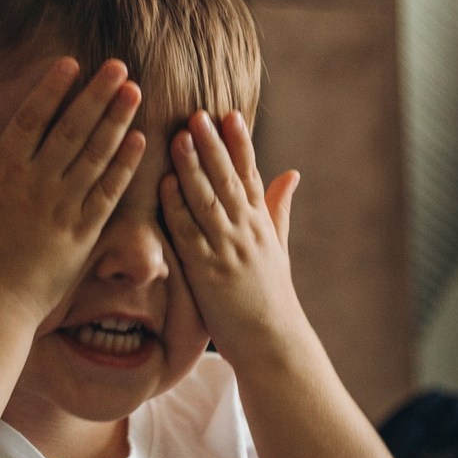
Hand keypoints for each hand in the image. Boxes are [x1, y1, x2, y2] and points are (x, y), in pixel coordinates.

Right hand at [0, 57, 145, 327]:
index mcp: (0, 177)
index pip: (29, 121)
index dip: (51, 90)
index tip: (70, 64)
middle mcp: (34, 188)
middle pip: (71, 130)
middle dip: (96, 95)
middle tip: (118, 66)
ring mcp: (61, 212)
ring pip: (94, 157)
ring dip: (116, 121)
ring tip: (134, 91)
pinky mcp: (82, 237)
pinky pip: (108, 195)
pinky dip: (124, 167)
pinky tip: (139, 141)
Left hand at [159, 108, 300, 363]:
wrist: (273, 343)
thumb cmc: (272, 299)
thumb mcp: (279, 249)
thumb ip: (278, 209)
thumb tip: (291, 173)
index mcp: (262, 225)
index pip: (251, 175)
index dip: (240, 144)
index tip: (230, 115)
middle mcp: (247, 232)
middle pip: (228, 180)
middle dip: (213, 145)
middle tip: (198, 114)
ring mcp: (228, 250)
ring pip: (208, 199)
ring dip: (192, 166)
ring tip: (179, 136)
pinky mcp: (208, 272)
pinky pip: (189, 233)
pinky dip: (177, 207)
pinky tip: (165, 184)